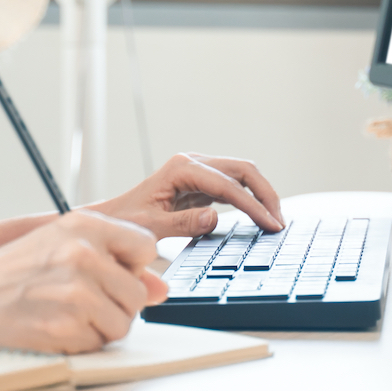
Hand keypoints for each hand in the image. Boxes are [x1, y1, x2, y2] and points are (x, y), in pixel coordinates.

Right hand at [0, 210, 166, 352]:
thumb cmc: (13, 270)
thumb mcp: (62, 244)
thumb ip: (114, 259)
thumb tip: (160, 287)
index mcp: (85, 225)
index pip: (145, 247)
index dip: (132, 267)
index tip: (112, 273)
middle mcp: (84, 254)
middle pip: (137, 292)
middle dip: (116, 303)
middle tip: (81, 300)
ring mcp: (75, 292)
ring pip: (123, 323)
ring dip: (101, 326)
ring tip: (67, 313)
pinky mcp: (65, 328)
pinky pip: (99, 344)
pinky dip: (82, 343)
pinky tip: (56, 327)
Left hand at [90, 153, 283, 238]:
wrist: (112, 218)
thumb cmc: (126, 222)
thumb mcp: (150, 227)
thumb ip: (183, 223)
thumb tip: (215, 217)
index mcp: (181, 168)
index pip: (228, 185)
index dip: (253, 205)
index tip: (270, 225)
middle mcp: (192, 163)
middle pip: (242, 170)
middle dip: (265, 194)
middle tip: (279, 223)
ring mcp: (198, 170)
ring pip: (242, 175)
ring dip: (261, 195)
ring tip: (274, 222)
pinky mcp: (201, 182)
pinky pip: (233, 186)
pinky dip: (249, 199)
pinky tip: (259, 217)